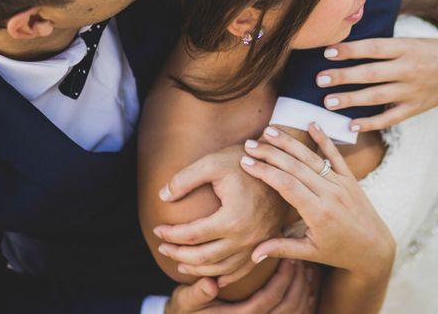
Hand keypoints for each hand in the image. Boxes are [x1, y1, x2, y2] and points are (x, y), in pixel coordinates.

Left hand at [155, 144, 290, 285]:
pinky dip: (224, 276)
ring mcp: (258, 244)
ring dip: (197, 270)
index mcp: (232, 219)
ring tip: (180, 262)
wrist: (281, 164)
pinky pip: (243, 270)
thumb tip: (162, 196)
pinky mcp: (265, 244)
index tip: (157, 229)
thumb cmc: (244, 160)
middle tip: (162, 247)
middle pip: (203, 258)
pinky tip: (213, 275)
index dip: (170, 234)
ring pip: (221, 269)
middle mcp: (246, 237)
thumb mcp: (212, 162)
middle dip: (178, 254)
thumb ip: (184, 179)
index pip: (192, 235)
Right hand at [165, 259, 317, 313]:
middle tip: (301, 260)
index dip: (282, 280)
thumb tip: (209, 284)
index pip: (268, 301)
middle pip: (288, 309)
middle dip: (299, 284)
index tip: (289, 258)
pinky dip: (305, 302)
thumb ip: (196, 294)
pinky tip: (307, 285)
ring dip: (305, 292)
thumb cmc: (186, 309)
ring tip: (306, 270)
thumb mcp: (185, 301)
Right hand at [240, 123, 394, 279]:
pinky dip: (324, 138)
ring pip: (311, 157)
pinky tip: (311, 123)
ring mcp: (342, 183)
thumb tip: (253, 255)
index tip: (245, 162)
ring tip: (269, 131)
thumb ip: (282, 249)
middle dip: (270, 153)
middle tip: (249, 144)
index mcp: (318, 213)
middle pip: (295, 167)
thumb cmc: (339, 252)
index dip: (265, 172)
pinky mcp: (350, 178)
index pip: (286, 185)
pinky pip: (336, 154)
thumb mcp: (310, 253)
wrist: (374, 248)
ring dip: (289, 143)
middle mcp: (330, 194)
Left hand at [316, 36, 437, 131]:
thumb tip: (345, 49)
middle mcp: (409, 69)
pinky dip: (371, 123)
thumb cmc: (429, 50)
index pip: (373, 48)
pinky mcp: (416, 108)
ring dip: (351, 100)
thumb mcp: (410, 41)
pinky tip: (351, 126)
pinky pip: (390, 118)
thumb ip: (383, 46)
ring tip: (328, 102)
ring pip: (378, 97)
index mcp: (406, 47)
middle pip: (371, 73)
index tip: (327, 52)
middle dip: (344, 76)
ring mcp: (413, 91)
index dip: (350, 50)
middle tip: (320, 79)